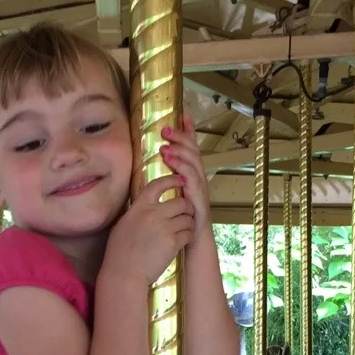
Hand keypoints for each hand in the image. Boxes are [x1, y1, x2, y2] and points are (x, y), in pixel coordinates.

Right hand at [103, 175, 194, 285]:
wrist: (124, 274)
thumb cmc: (119, 253)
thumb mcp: (123, 225)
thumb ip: (136, 213)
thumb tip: (144, 206)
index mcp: (139, 207)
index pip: (157, 185)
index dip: (172, 180)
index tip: (180, 180)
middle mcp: (153, 214)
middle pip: (181, 202)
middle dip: (187, 207)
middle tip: (187, 213)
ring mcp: (164, 228)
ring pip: (188, 218)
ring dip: (189, 223)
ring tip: (185, 228)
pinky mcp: (173, 243)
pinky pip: (188, 233)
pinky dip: (188, 236)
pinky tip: (182, 241)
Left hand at [160, 115, 209, 243]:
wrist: (193, 238)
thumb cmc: (181, 216)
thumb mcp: (172, 193)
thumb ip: (167, 178)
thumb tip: (153, 168)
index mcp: (192, 174)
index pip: (193, 148)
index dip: (190, 132)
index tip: (184, 115)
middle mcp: (199, 177)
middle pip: (193, 151)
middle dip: (181, 137)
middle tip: (165, 130)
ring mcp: (200, 187)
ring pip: (193, 162)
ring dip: (179, 151)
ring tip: (164, 145)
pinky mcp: (199, 197)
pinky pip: (191, 178)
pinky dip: (180, 167)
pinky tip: (169, 161)